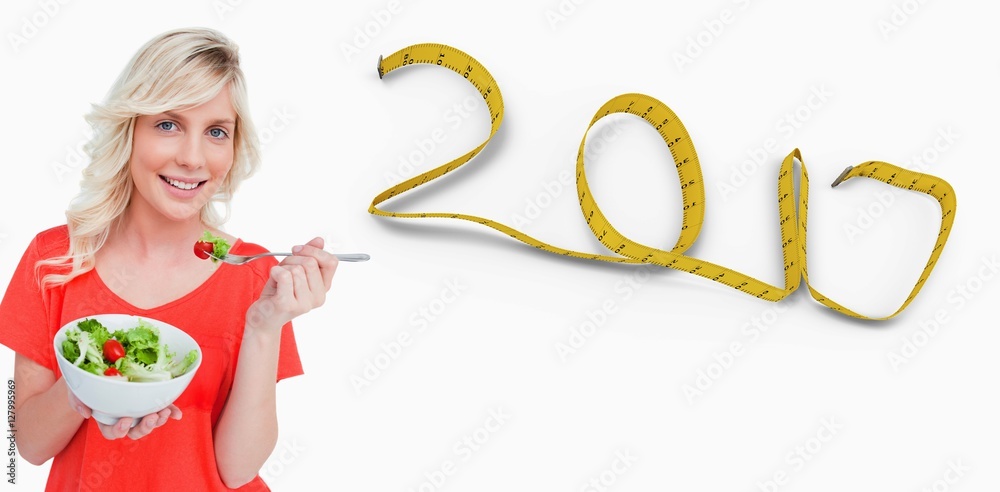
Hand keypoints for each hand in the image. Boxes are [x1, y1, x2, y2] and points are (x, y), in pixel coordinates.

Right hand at [66, 389, 181, 439]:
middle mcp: (124, 418)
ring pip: (150, 423)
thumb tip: (86, 413)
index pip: (112, 433)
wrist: (100, 365)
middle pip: (135, 432)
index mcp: (107, 419)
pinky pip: (163, 408)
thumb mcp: (76, 389)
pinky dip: (172, 411)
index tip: (126, 419)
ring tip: (164, 412)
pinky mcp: (152, 400)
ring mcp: (139, 410)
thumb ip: (77, 401)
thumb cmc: (86, 381)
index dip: (120, 430)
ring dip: (159, 420)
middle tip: (151, 417)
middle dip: (145, 428)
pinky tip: (177, 414)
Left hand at [246, 237, 338, 330]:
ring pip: (296, 269)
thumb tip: (319, 240)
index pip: (331, 262)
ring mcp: (304, 303)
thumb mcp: (295, 270)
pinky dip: (275, 272)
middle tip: (283, 269)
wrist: (263, 317)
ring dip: (282, 268)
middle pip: (310, 262)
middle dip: (292, 260)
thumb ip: (309, 255)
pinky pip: (284, 276)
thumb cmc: (279, 293)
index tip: (298, 250)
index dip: (314, 251)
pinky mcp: (288, 304)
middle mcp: (318, 297)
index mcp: (324, 288)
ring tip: (278, 280)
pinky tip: (273, 281)